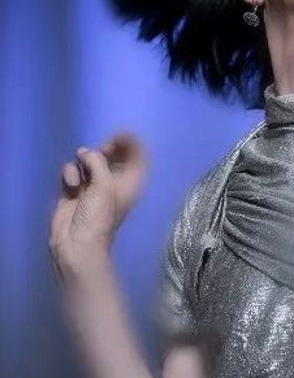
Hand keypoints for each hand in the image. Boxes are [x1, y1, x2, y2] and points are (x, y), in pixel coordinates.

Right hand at [49, 132, 147, 274]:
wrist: (76, 243)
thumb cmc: (99, 216)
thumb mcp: (105, 185)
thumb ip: (98, 161)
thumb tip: (85, 153)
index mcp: (131, 182)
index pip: (139, 156)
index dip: (132, 142)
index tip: (120, 134)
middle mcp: (114, 181)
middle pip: (114, 154)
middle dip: (107, 149)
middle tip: (103, 150)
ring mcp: (93, 184)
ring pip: (89, 159)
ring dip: (84, 161)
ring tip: (84, 171)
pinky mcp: (74, 189)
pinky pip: (73, 170)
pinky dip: (70, 174)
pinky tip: (71, 185)